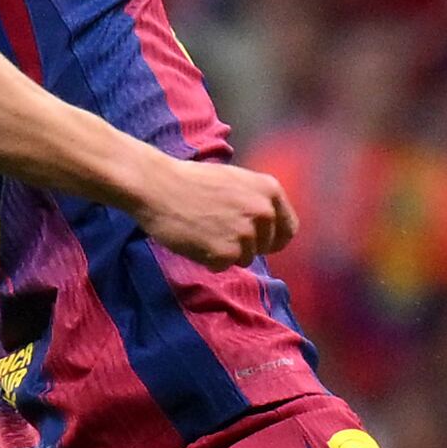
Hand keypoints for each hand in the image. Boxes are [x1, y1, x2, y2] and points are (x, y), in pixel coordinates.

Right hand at [137, 155, 298, 267]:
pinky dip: (209, 260)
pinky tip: (195, 241)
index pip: (288, 229)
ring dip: (226, 252)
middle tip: (218, 231)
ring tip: (204, 232)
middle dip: (246, 245)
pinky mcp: (226, 253)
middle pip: (265, 247)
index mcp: (270, 191)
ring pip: (245, 258)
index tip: (260, 242)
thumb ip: (257, 201)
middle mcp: (264, 213)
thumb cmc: (193, 180)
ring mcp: (246, 234)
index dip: (273, 238)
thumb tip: (269, 225)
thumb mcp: (237, 181)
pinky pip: (223, 266)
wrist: (158, 186)